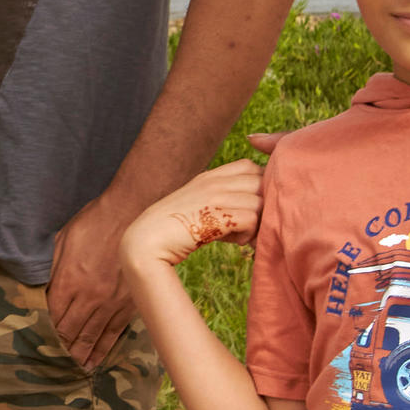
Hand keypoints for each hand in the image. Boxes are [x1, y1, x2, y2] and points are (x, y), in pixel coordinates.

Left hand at [48, 190, 145, 368]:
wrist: (134, 213)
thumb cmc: (96, 221)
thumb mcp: (63, 239)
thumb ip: (54, 267)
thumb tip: (44, 288)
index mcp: (68, 280)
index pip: (52, 317)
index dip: (44, 333)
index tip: (38, 344)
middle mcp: (89, 297)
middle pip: (70, 332)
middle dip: (60, 349)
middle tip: (51, 364)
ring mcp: (110, 302)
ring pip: (92, 337)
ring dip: (80, 354)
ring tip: (73, 369)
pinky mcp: (129, 304)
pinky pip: (114, 333)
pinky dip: (104, 348)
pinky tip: (97, 360)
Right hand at [119, 159, 264, 273]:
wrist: (145, 243)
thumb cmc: (171, 231)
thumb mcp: (196, 206)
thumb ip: (218, 201)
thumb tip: (249, 212)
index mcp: (209, 176)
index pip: (250, 167)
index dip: (259, 187)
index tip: (251, 209)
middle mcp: (214, 181)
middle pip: (262, 182)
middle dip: (264, 205)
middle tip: (252, 226)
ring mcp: (214, 196)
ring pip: (261, 202)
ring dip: (257, 224)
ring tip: (240, 236)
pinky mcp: (216, 215)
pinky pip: (252, 220)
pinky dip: (249, 236)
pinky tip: (234, 243)